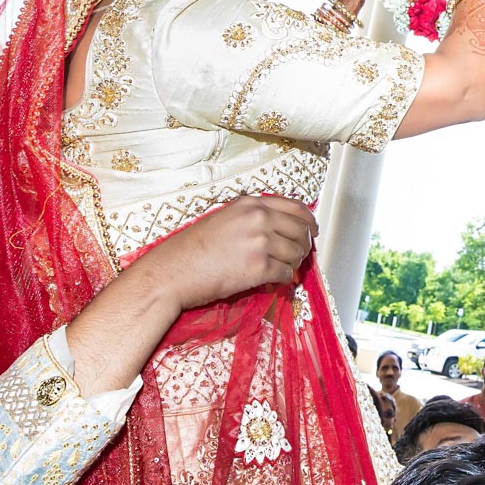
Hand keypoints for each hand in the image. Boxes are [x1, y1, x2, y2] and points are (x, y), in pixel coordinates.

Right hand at [133, 196, 318, 312]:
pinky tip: (273, 280)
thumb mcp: (224, 219)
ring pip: (297, 253)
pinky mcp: (259, 267)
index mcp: (250, 204)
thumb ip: (253, 218)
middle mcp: (258, 218)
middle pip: (301, 230)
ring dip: (295, 263)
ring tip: (283, 269)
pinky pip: (287, 273)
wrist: (173, 271)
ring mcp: (260, 242)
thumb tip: (281, 230)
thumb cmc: (191, 249)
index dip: (309, 221)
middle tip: (300, 255)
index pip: (296, 207)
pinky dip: (285, 279)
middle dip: (304, 245)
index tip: (312, 230)